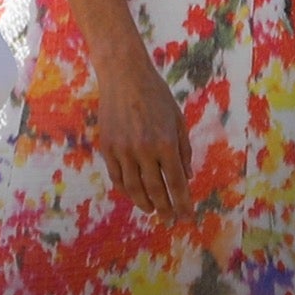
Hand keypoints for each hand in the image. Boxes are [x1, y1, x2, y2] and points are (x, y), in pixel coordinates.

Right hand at [96, 50, 192, 221]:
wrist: (123, 74)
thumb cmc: (156, 94)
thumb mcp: (178, 119)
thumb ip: (183, 150)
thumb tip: (187, 177)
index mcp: (166, 143)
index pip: (176, 184)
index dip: (183, 204)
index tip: (187, 218)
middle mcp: (145, 150)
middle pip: (156, 191)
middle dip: (166, 209)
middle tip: (170, 220)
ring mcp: (123, 150)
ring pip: (134, 188)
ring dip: (145, 204)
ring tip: (152, 210)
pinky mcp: (108, 147)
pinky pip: (117, 177)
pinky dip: (125, 190)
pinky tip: (133, 194)